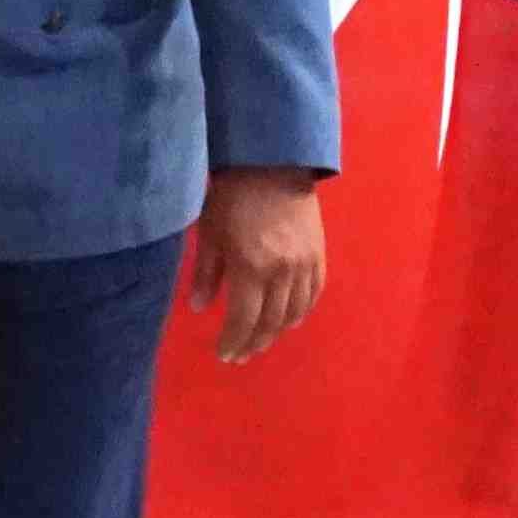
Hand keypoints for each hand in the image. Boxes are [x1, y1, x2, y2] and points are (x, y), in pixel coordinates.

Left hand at [187, 167, 325, 362]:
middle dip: (253, 343)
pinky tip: (291, 320)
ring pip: (294, 313)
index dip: (233, 342)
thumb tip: (199, 308)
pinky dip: (302, 311)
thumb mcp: (211, 234)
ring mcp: (304, 264)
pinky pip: (314, 293)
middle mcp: (282, 272)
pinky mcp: (318, 254)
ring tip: (261, 341)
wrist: (272, 162)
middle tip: (240, 355)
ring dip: (277, 332)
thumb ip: (207, 274)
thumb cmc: (232, 196)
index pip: (243, 321)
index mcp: (251, 268)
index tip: (223, 354)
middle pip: (270, 323)